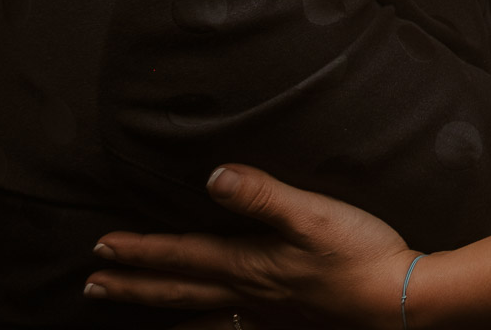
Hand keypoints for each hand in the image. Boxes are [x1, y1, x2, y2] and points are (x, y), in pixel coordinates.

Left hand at [86, 165, 413, 329]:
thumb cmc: (359, 254)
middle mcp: (249, 291)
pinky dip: (206, 323)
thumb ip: (263, 195)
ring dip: (160, 304)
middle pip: (179, 289)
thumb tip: (214, 175)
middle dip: (134, 285)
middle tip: (92, 285)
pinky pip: (230, 323)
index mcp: (249, 263)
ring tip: (127, 304)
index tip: (101, 247)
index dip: (140, 251)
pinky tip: (206, 322)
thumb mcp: (312, 215)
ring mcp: (267, 309)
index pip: (182, 255)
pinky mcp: (288, 317)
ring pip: (199, 309)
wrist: (398, 299)